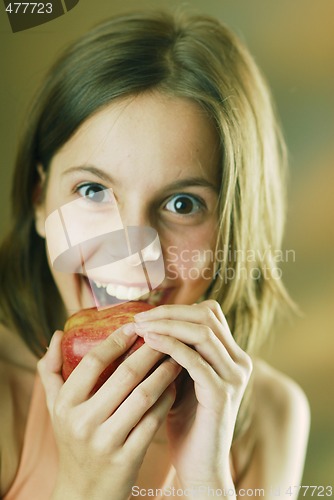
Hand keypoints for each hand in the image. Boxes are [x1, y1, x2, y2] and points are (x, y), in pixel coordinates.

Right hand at [37, 325, 180, 499]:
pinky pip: (154, 419)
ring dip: (164, 371)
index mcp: (66, 405)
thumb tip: (56, 334)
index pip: (93, 362)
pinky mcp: (128, 458)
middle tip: (166, 335)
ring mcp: (106, 441)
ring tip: (178, 356)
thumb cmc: (72, 440)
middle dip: (150, 351)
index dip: (116, 340)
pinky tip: (176, 385)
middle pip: (125, 375)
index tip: (135, 326)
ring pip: (144, 395)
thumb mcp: (55, 407)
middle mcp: (83, 422)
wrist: (84, 493)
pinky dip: (167, 398)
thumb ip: (50, 370)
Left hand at [133, 300, 252, 491]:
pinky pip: (194, 360)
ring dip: (166, 325)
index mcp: (232, 355)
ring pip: (202, 333)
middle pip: (206, 317)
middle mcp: (239, 362)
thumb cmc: (186, 421)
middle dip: (169, 313)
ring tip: (139, 328)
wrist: (199, 466)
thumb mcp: (183, 379)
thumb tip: (148, 323)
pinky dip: (170, 346)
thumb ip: (178, 353)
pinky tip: (148, 343)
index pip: (210, 313)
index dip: (178, 309)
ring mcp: (233, 377)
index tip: (147, 315)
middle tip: (138, 318)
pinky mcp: (221, 394)